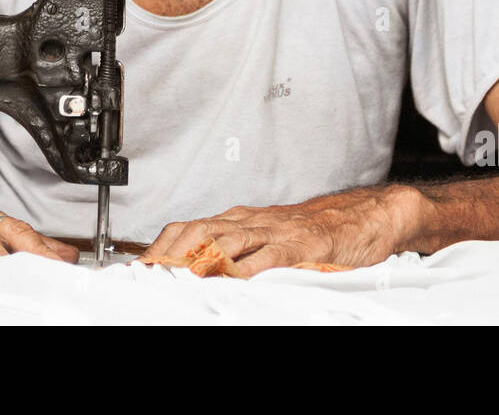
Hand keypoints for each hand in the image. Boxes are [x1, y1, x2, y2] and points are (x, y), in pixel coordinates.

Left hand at [140, 185, 422, 276]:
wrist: (360, 217)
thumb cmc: (313, 232)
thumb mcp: (265, 240)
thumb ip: (234, 255)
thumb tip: (197, 277)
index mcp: (237, 220)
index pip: (185, 229)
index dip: (158, 249)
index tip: (138, 270)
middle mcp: (248, 222)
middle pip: (196, 233)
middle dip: (168, 256)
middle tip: (147, 278)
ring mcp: (272, 232)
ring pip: (224, 241)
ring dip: (196, 262)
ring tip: (175, 280)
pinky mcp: (298, 245)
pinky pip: (266, 256)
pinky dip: (246, 269)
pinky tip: (231, 280)